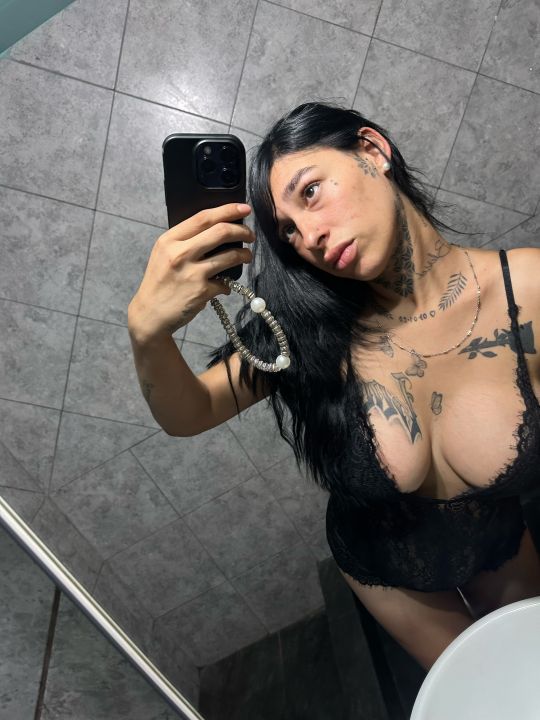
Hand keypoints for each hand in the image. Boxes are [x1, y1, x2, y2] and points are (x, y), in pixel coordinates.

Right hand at [128, 203, 253, 341]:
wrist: (150, 314)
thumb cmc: (160, 283)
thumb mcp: (163, 255)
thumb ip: (184, 241)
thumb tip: (216, 229)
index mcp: (169, 240)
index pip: (203, 218)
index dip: (227, 210)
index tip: (244, 208)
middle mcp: (180, 254)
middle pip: (221, 232)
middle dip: (242, 231)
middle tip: (250, 235)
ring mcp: (192, 273)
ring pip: (230, 256)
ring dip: (244, 255)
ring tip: (247, 256)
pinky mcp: (201, 291)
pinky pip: (225, 283)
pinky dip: (228, 284)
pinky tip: (224, 286)